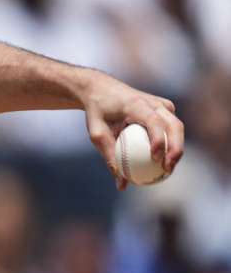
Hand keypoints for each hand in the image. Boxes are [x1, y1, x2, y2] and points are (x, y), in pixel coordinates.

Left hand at [81, 71, 184, 190]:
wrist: (101, 89)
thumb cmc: (98, 112)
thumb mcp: (96, 133)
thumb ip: (109, 155)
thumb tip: (121, 182)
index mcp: (136, 103)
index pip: (153, 121)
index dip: (158, 140)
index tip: (156, 158)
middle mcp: (154, 102)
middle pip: (174, 125)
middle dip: (176, 148)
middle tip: (167, 168)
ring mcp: (162, 104)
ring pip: (177, 127)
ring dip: (177, 148)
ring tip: (168, 168)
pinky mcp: (165, 109)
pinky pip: (172, 128)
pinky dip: (171, 143)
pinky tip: (165, 161)